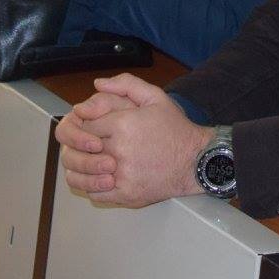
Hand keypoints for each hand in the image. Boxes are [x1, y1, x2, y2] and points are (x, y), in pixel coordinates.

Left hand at [55, 74, 210, 207]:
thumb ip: (126, 84)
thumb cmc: (175, 128)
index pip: (86, 125)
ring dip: (84, 167)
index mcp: (123, 124)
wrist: (195, 161)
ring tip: (96, 161)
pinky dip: (93, 185)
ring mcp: (122, 175)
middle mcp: (120, 150)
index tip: (97, 128)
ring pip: (84, 173)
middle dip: (85, 146)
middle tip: (96, 144)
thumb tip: (97, 84)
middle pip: (83, 148)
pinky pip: (95, 192)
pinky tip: (103, 177)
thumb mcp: (155, 97)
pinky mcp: (125, 194)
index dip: (88, 126)